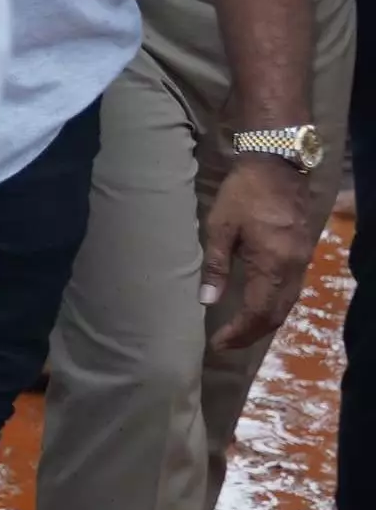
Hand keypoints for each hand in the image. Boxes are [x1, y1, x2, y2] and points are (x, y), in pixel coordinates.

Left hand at [201, 153, 320, 351]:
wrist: (276, 166)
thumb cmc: (243, 194)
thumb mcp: (219, 228)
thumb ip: (215, 266)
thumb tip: (207, 301)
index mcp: (273, 264)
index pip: (258, 312)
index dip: (239, 332)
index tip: (218, 343)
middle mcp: (293, 268)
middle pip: (277, 314)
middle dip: (252, 333)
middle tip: (227, 344)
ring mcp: (302, 261)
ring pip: (288, 304)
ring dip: (265, 322)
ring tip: (240, 332)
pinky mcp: (302, 253)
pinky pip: (292, 291)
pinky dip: (275, 306)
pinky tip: (258, 308)